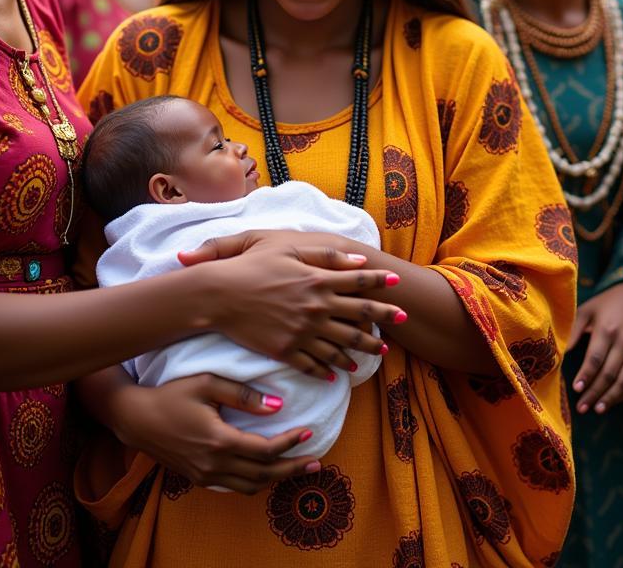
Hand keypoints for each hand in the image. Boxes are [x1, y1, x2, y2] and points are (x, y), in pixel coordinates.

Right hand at [112, 373, 322, 494]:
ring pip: (250, 486)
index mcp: (219, 441)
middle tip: (317, 462)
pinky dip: (256, 481)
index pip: (265, 450)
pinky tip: (267, 470)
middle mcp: (213, 464)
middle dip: (293, 469)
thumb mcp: (207, 383)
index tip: (308, 431)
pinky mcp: (198, 478)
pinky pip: (235, 486)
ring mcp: (205, 475)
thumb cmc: (172, 394)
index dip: (290, 443)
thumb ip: (243, 395)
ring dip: (276, 479)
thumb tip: (277, 406)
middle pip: (263, 475)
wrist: (136, 418)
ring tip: (298, 468)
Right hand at [179, 232, 402, 377]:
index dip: (381, 283)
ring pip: (341, 345)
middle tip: (403, 320)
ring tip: (377, 352)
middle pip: (359, 316)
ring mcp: (302, 332)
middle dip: (384, 319)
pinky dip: (329, 369)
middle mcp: (315, 308)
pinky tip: (338, 373)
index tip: (399, 285)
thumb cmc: (250, 266)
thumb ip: (325, 254)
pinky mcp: (286, 350)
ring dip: (362, 349)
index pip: (358, 282)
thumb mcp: (287, 249)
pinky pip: (314, 364)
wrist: (219, 295)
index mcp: (317, 280)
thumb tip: (359, 261)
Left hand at [568, 281, 622, 414]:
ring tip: (596, 410)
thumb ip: (573, 332)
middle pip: (609, 374)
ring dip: (610, 399)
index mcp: (607, 329)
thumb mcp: (586, 311)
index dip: (586, 376)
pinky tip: (610, 402)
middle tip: (581, 408)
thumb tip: (558, 354)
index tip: (576, 390)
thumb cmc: (606, 304)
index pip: (596, 358)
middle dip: (595, 393)